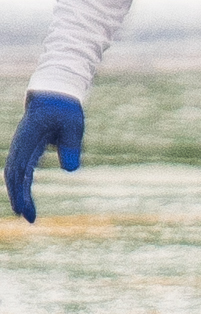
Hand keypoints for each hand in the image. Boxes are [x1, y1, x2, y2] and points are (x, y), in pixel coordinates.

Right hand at [8, 93, 84, 222]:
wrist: (55, 95)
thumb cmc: (65, 109)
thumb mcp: (73, 126)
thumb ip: (71, 146)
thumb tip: (71, 170)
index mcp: (28, 140)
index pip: (19, 170)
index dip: (20, 191)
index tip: (25, 209)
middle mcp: (19, 146)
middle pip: (13, 176)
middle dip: (18, 198)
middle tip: (28, 219)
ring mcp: (21, 148)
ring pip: (14, 175)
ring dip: (19, 194)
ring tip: (28, 214)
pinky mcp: (26, 150)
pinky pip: (20, 171)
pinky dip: (21, 185)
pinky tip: (27, 199)